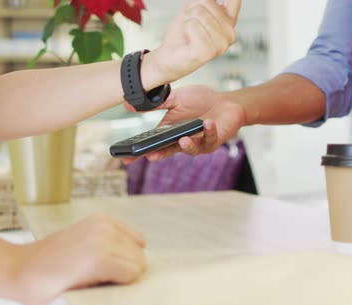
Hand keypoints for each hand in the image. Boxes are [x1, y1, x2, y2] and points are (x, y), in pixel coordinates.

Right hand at [14, 213, 145, 304]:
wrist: (17, 270)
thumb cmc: (50, 265)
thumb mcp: (84, 244)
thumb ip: (110, 248)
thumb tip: (141, 265)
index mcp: (103, 220)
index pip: (138, 242)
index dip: (126, 260)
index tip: (109, 271)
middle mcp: (105, 226)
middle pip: (140, 256)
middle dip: (125, 271)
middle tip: (95, 278)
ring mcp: (103, 240)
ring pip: (137, 267)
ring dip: (120, 280)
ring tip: (91, 280)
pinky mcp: (100, 258)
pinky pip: (130, 275)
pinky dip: (117, 285)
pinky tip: (92, 284)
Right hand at [123, 86, 245, 162]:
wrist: (225, 101)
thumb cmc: (200, 101)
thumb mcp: (175, 99)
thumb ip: (156, 104)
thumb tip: (128, 104)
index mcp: (169, 132)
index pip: (152, 144)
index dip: (139, 152)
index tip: (126, 158)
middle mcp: (181, 141)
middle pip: (167, 151)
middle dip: (158, 155)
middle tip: (150, 156)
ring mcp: (198, 143)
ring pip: (191, 149)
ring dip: (187, 145)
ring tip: (183, 139)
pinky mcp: (213, 141)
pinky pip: (210, 138)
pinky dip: (208, 130)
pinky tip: (207, 123)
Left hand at [151, 0, 241, 82]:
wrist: (170, 56)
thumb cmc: (183, 32)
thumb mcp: (194, 7)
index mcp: (230, 21)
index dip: (217, 0)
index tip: (205, 3)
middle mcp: (230, 33)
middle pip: (207, 2)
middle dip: (192, 10)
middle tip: (191, 25)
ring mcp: (221, 44)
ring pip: (198, 12)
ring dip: (188, 20)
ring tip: (190, 33)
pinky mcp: (208, 52)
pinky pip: (192, 25)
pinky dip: (185, 28)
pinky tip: (188, 39)